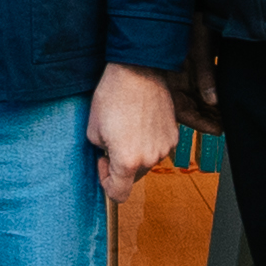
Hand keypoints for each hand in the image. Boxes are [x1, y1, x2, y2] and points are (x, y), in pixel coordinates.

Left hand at [89, 64, 180, 203]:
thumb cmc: (112, 97)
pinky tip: (141, 122)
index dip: (106, 182)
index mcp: (127, 161)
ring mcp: (164, 148)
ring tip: (127, 127)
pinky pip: (158, 148)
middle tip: (112, 140)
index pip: (118, 194)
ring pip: (146, 162)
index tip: (102, 162)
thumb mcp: (92, 130)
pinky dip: (149, 142)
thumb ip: (101, 151)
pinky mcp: (173, 136)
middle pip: (133, 177)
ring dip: (136, 153)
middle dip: (120, 165)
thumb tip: (108, 156)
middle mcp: (149, 159)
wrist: (138, 71)